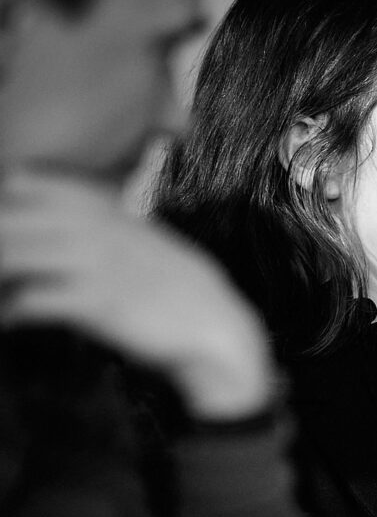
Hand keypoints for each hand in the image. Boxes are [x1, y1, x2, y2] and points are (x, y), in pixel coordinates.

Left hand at [0, 170, 272, 420]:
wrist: (215, 328)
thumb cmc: (182, 292)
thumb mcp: (151, 248)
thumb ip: (115, 232)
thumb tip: (79, 234)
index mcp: (114, 217)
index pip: (49, 188)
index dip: (17, 193)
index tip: (8, 207)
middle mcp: (102, 233)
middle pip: (20, 219)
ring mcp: (99, 266)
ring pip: (18, 256)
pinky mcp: (97, 302)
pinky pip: (35, 299)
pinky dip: (13, 310)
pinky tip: (8, 320)